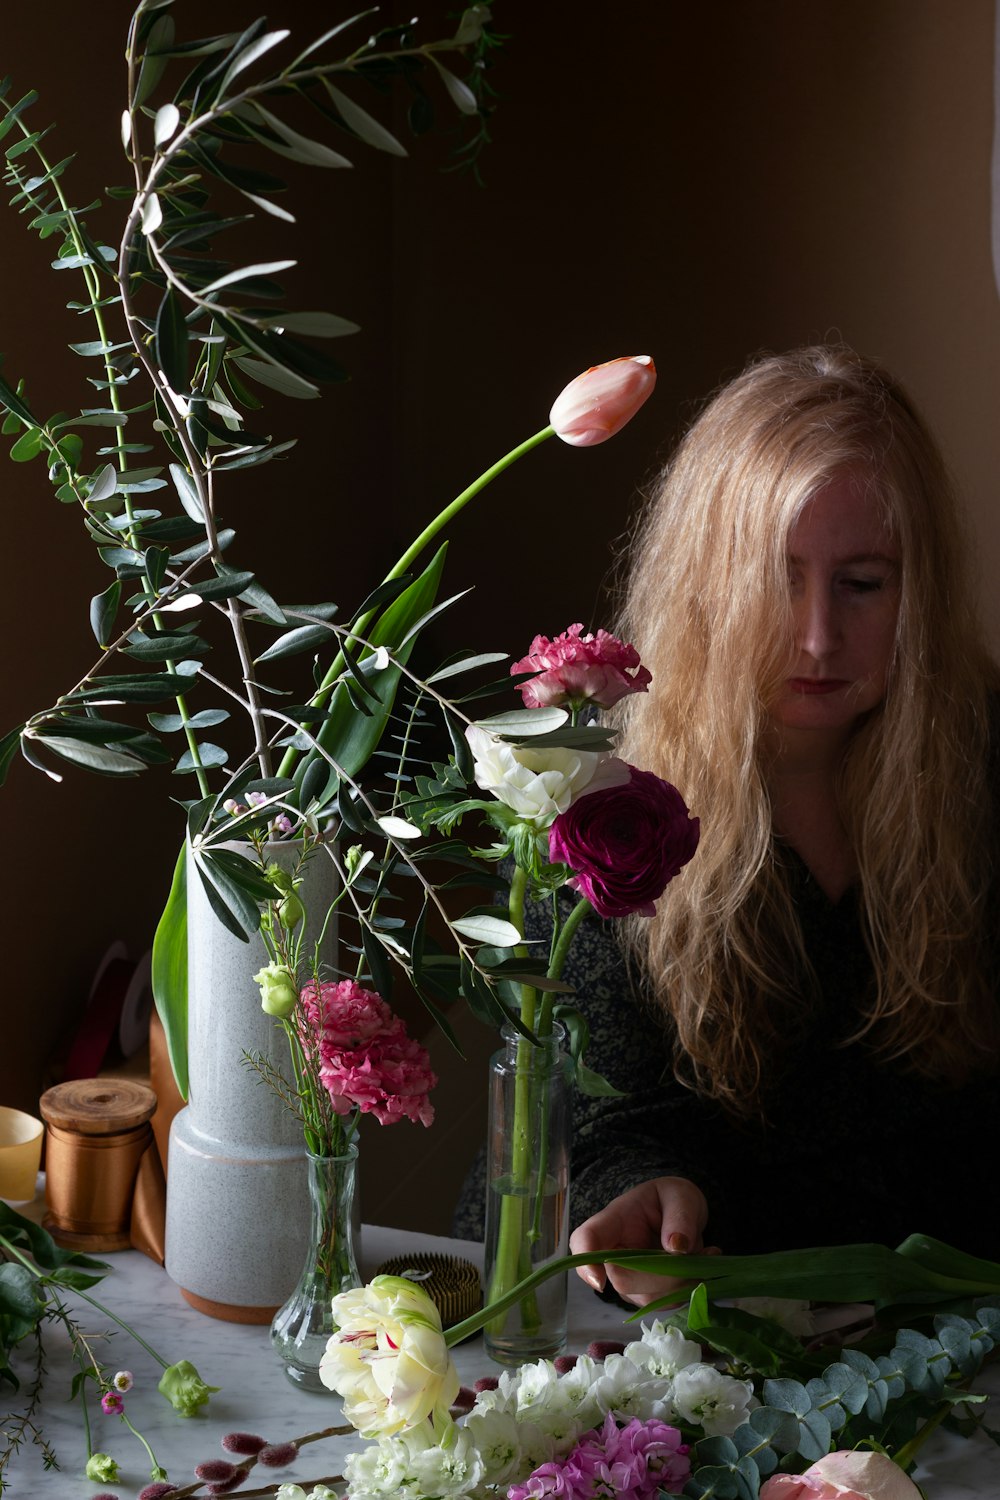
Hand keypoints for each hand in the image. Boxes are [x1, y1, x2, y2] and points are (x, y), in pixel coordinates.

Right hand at [568, 1176, 714, 1306]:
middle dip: (662, 1276)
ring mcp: (628, 1278)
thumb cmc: (672, 1199)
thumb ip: (680, 1216)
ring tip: (705, 1252)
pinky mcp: (645, 1294)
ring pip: (646, 1297)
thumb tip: (677, 1248)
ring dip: (681, 1283)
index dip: (586, 1263)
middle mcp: (613, 1253)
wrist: (681, 1214)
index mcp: (613, 1221)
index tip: (599, 1281)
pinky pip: (665, 1303)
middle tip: (694, 1251)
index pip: (586, 1241)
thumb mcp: (680, 1195)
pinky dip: (689, 1288)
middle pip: (622, 1279)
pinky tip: (701, 1263)